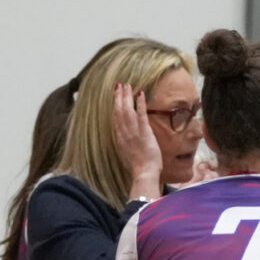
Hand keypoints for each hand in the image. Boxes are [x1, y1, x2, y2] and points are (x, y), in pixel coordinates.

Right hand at [111, 82, 164, 200]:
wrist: (143, 173)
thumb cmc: (138, 169)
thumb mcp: (128, 156)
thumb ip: (127, 146)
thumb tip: (128, 143)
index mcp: (120, 139)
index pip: (116, 119)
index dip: (115, 106)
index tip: (115, 97)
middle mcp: (124, 133)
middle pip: (119, 111)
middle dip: (119, 97)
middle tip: (119, 85)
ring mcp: (133, 131)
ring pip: (127, 110)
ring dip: (127, 96)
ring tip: (127, 85)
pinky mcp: (144, 132)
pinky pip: (141, 114)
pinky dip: (140, 103)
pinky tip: (140, 93)